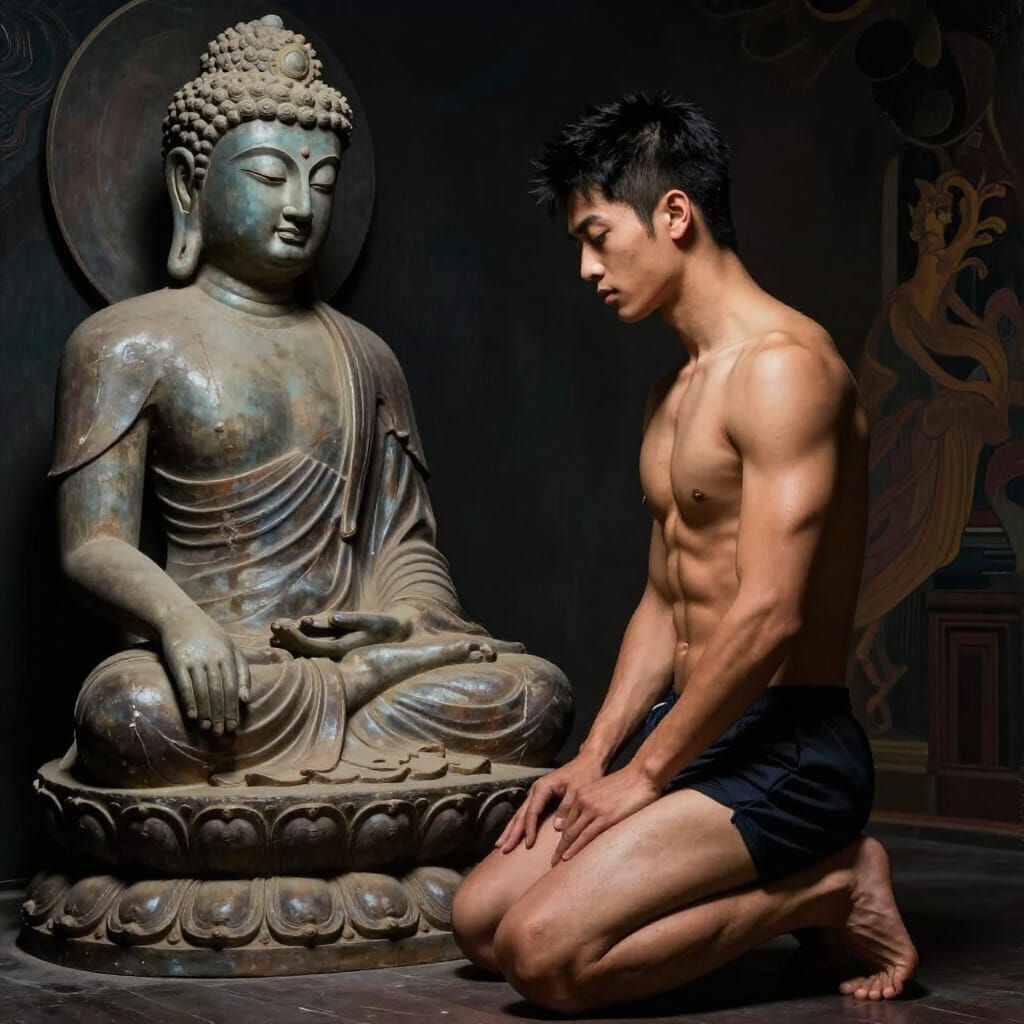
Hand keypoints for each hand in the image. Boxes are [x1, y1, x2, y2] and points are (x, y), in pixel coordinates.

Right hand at [159, 606, 250, 734]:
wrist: (179, 618)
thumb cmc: (210, 636)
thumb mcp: (231, 647)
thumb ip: (241, 671)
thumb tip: (246, 699)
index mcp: (228, 654)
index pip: (233, 686)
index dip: (233, 708)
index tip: (233, 726)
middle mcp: (213, 657)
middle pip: (219, 691)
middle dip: (221, 713)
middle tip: (221, 732)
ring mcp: (195, 659)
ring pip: (203, 690)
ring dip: (206, 712)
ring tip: (208, 728)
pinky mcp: (177, 661)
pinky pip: (185, 685)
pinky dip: (190, 702)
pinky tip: (193, 716)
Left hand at [269, 611, 410, 658]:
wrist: (398, 633)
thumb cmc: (385, 625)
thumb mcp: (373, 620)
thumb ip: (353, 620)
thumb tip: (332, 617)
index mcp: (342, 650)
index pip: (311, 647)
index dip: (295, 638)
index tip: (281, 626)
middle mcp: (336, 654)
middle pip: (305, 649)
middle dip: (288, 638)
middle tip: (273, 626)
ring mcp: (334, 649)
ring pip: (307, 646)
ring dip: (291, 637)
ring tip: (275, 627)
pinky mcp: (336, 642)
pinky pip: (314, 640)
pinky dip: (301, 634)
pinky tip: (290, 627)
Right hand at [495, 754, 604, 853]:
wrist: (587, 762)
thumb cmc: (583, 774)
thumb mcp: (578, 790)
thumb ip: (566, 807)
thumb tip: (556, 827)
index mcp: (543, 788)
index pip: (532, 812)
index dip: (529, 829)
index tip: (528, 845)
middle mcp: (536, 790)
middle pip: (521, 814)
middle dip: (511, 832)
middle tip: (503, 848)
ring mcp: (536, 794)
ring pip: (520, 814)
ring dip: (511, 830)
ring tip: (501, 844)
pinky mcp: (540, 798)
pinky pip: (527, 813)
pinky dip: (519, 825)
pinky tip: (513, 834)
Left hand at [549, 764, 661, 865]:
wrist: (642, 775)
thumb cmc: (628, 783)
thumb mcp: (603, 790)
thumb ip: (594, 804)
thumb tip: (591, 821)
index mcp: (581, 794)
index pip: (566, 820)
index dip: (561, 836)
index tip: (557, 849)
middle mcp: (583, 801)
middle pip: (566, 828)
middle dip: (558, 847)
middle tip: (552, 862)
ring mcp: (593, 809)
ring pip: (572, 834)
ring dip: (563, 851)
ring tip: (556, 865)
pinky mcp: (605, 817)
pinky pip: (585, 836)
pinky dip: (575, 848)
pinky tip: (568, 857)